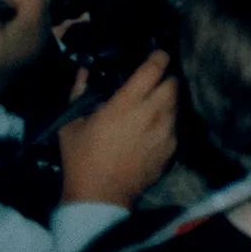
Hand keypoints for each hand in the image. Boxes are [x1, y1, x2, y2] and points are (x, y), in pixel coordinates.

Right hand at [59, 51, 177, 207]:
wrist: (100, 196)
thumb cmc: (81, 158)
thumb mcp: (72, 123)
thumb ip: (80, 92)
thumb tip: (85, 70)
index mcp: (127, 103)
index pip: (155, 68)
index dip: (159, 56)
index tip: (157, 54)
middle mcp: (152, 113)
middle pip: (174, 83)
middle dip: (166, 78)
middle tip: (154, 82)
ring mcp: (166, 131)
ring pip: (178, 104)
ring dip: (168, 100)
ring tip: (153, 105)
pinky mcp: (173, 148)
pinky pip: (176, 126)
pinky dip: (169, 122)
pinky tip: (154, 129)